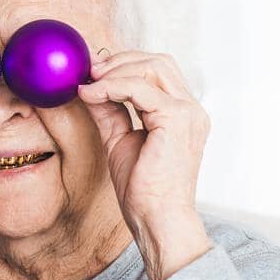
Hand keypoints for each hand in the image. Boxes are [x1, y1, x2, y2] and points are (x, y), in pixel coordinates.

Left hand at [78, 50, 212, 279]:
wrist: (156, 218)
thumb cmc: (142, 189)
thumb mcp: (119, 139)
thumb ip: (110, 111)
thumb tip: (88, 87)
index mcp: (182, 114)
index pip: (159, 70)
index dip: (125, 64)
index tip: (93, 71)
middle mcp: (191, 109)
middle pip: (159, 61)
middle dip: (120, 60)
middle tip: (89, 71)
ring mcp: (188, 112)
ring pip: (152, 67)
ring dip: (114, 71)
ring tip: (88, 84)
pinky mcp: (177, 120)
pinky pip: (140, 88)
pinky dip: (111, 86)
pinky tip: (90, 95)